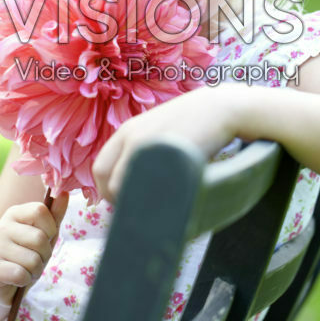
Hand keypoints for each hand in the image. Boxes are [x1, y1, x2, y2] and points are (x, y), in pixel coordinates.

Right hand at [0, 192, 68, 306]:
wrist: (2, 282)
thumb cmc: (28, 253)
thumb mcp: (45, 233)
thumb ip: (55, 214)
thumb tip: (65, 192)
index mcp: (14, 213)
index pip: (40, 210)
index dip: (50, 227)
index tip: (46, 237)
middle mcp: (1, 226)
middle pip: (39, 238)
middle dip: (45, 254)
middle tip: (36, 258)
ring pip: (32, 260)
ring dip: (36, 270)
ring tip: (27, 269)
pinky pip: (21, 275)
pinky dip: (25, 280)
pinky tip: (18, 279)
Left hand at [92, 83, 240, 203]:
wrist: (219, 108)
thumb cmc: (192, 124)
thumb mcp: (157, 132)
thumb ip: (142, 152)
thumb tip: (134, 183)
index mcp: (126, 132)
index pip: (100, 169)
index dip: (108, 190)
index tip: (124, 201)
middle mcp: (131, 137)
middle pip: (106, 182)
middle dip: (117, 202)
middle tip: (136, 211)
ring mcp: (148, 145)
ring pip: (123, 188)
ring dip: (133, 204)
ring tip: (152, 209)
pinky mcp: (166, 155)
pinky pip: (148, 189)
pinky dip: (151, 202)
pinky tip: (165, 203)